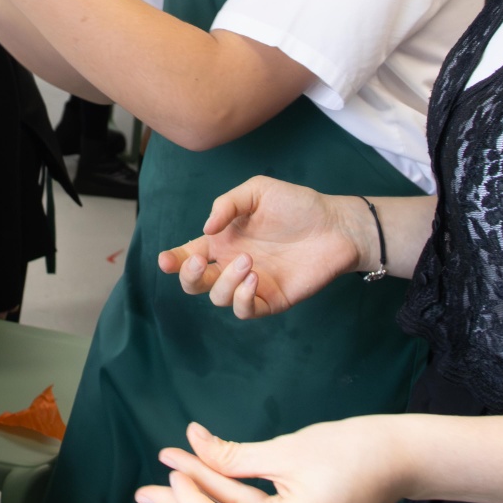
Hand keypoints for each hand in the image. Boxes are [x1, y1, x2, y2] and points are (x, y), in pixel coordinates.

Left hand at [133, 418, 404, 502]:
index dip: (189, 500)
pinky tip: (205, 480)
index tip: (172, 465)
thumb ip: (235, 457)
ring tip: (170, 471)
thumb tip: (192, 445)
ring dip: (206, 496)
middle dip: (186, 501)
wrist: (401, 459)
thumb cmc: (352, 447)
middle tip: (144, 489)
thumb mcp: (287, 448)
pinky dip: (232, 499)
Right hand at [156, 176, 365, 318]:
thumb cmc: (298, 205)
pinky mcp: (272, 299)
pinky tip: (255, 278)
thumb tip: (205, 230)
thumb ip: (226, 204)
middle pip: (195, 283)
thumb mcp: (257, 191)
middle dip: (189, 275)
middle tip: (200, 260)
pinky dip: (243, 298)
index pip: (188, 255)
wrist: (336, 225)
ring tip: (248, 260)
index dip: (172, 261)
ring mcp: (251, 284)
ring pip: (218, 297)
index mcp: (223, 240)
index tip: (166, 260)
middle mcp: (232, 265)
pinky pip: (246, 311)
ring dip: (225, 281)